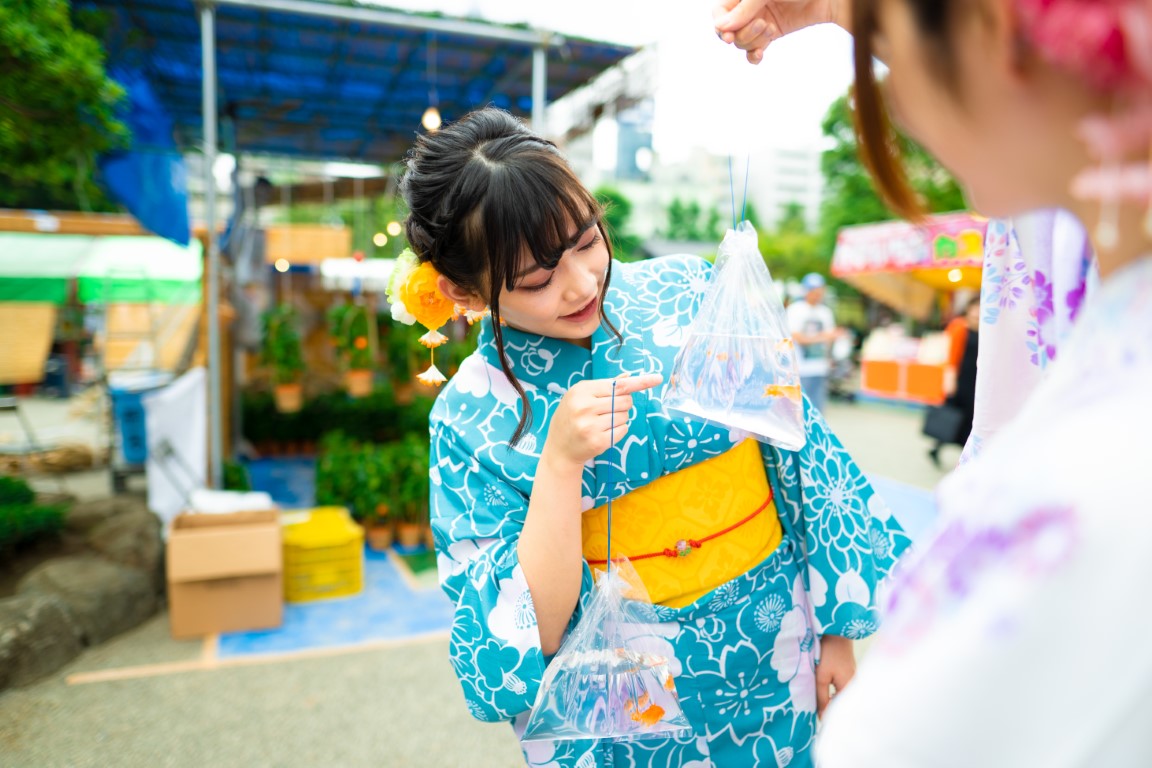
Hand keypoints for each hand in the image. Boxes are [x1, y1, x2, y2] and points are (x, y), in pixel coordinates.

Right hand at [542, 374, 662, 471]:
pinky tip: (603, 433)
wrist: (559, 449)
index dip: (640, 382)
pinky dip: (619, 430)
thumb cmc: (571, 417)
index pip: (619, 385)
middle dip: (624, 404)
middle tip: (608, 409)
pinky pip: (623, 430)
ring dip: (620, 418)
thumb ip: (605, 387)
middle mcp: (585, 407)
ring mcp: (591, 426)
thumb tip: (629, 376)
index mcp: (581, 391)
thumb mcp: (580, 396)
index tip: (658, 378)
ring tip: (601, 422)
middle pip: (625, 400)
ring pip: (625, 416)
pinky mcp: (598, 442)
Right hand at [712, 0, 844, 64]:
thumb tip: (721, 28)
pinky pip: (753, 52)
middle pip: (729, 31)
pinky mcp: (770, 35)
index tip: (728, 37)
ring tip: (772, 30)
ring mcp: (758, 22)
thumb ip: (744, 9)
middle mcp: (748, 9)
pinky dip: (754, 56)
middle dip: (744, 33)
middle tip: (764, 25)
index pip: (719, 13)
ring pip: (742, 43)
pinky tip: (761, 54)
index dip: (720, 26)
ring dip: (754, 41)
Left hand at [816, 634, 855, 716]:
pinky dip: (833, 692)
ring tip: (818, 701)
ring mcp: (853, 678)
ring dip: (831, 699)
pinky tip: (824, 691)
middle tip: (815, 710)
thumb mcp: (821, 676)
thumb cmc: (828, 653)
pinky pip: (842, 688)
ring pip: (842, 696)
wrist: (837, 632)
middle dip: (829, 708)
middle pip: (842, 703)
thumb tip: (822, 717)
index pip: (840, 710)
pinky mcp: (850, 672)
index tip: (816, 718)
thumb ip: (822, 697)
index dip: (829, 716)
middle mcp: (855, 685)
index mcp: (850, 688)